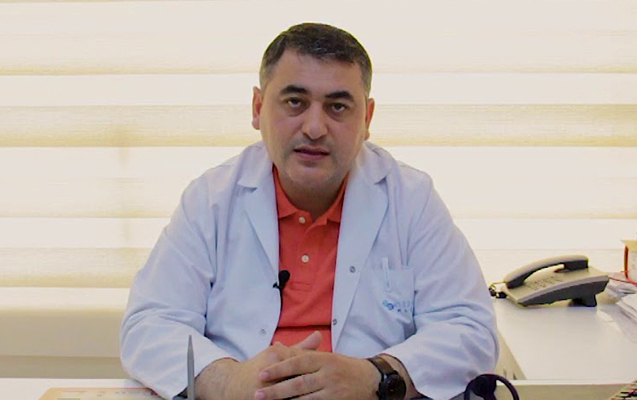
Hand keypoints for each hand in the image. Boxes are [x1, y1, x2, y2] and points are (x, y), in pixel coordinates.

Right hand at [195, 332, 321, 399]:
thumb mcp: (277, 354)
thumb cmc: (258, 368)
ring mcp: (265, 390)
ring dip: (304, 397)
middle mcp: (270, 373)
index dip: (317, 369)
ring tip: (318, 397)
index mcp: (275, 357)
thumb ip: (300, 347)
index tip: (331, 375)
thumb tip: (319, 334)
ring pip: (291, 395)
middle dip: (313, 386)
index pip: (301, 362)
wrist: (232, 385)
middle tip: (329, 389)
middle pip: (298, 379)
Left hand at [254, 350, 379, 399]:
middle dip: (277, 390)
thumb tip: (276, 346)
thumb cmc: (344, 367)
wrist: (371, 380)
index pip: (298, 362)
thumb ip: (300, 352)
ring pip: (305, 399)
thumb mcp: (324, 357)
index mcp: (324, 359)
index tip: (261, 374)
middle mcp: (328, 374)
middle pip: (298, 383)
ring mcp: (333, 391)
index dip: (279, 368)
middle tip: (258, 394)